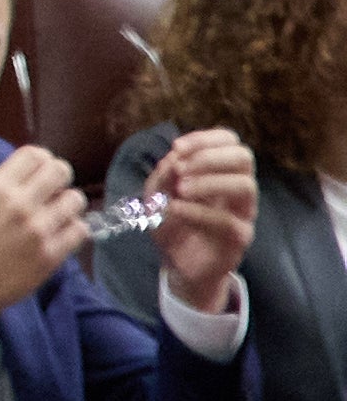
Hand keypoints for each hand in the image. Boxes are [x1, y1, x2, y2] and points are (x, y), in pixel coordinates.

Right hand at [0, 144, 92, 338]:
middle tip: (51, 193)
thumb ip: (3, 190)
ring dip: (67, 206)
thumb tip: (31, 180)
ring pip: (75, 200)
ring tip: (55, 217)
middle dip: (59, 179)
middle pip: (61, 171)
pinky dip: (72, 231)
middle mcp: (20, 203)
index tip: (39, 174)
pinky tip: (58, 237)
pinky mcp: (52, 254)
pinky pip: (80, 230)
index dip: (41, 161)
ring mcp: (39, 229)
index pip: (35, 154)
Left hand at [148, 126, 261, 315]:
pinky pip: (229, 220)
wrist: (176, 262)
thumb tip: (175, 158)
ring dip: (209, 182)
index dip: (204, 138)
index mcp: (220, 171)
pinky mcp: (241, 237)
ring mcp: (243, 212)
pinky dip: (198, 211)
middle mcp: (236, 187)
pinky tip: (175, 210)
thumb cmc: (170, 222)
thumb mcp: (156, 194)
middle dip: (209, 157)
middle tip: (180, 170)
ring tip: (180, 189)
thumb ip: (163, 174)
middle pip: (244, 156)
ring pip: (245, 185)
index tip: (176, 147)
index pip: (228, 140)